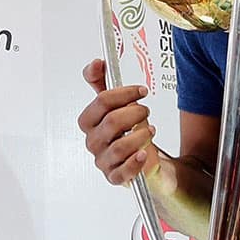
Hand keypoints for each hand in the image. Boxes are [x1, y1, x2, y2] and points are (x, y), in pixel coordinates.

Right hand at [77, 58, 156, 184]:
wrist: (145, 158)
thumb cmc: (129, 131)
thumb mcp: (117, 105)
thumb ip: (103, 83)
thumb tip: (96, 62)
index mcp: (89, 121)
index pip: (102, 102)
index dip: (125, 93)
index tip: (142, 91)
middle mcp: (92, 141)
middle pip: (112, 121)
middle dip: (135, 113)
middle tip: (146, 111)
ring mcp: (103, 161)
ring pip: (119, 146)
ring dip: (141, 135)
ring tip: (151, 131)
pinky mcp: (115, 177)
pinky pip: (122, 172)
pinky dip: (134, 162)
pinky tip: (143, 154)